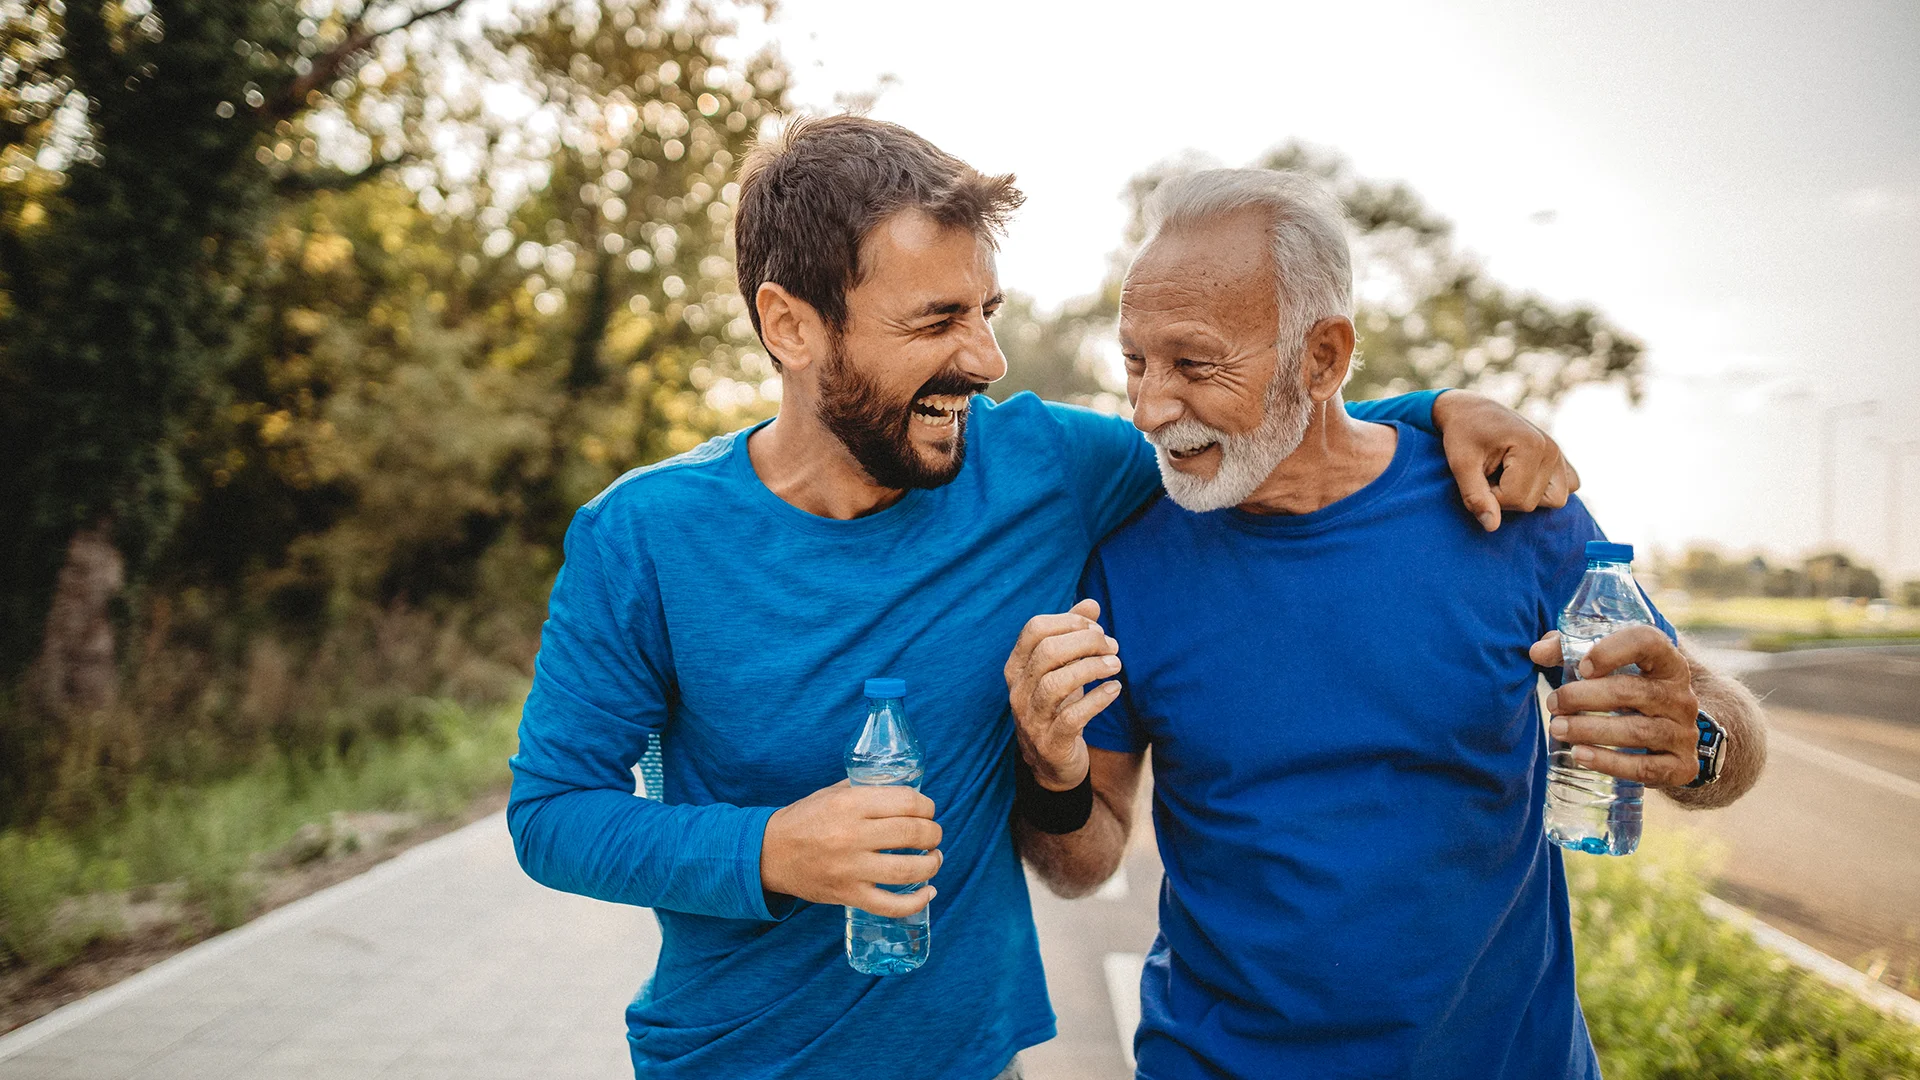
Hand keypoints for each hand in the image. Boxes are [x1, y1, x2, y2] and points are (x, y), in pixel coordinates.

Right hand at [759, 780, 941, 916]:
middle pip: (912, 834)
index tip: (928, 811)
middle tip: (933, 835)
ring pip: (908, 870)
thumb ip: (868, 789)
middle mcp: (852, 835)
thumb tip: (906, 790)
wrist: (770, 853)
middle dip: (933, 834)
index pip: (906, 802)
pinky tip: (928, 892)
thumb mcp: (833, 793)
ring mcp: (850, 869)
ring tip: (934, 859)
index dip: (927, 806)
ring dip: (932, 864)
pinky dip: (916, 901)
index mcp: (850, 804)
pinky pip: (891, 905)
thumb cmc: (805, 819)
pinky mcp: (848, 895)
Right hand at [1004, 598, 1122, 790]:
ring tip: (1115, 665)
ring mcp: (1031, 718)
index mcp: (1016, 667)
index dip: (1068, 621)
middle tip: (1112, 646)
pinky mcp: (1051, 743)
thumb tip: (1091, 603)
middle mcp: (1018, 691)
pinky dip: (1097, 699)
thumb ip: (1073, 635)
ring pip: (1056, 683)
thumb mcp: (1062, 669)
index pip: (1034, 629)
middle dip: (1085, 642)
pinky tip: (1114, 689)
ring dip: (1091, 668)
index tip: (1096, 628)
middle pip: (1047, 652)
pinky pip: (1072, 717)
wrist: (1052, 763)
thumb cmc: (1058, 706)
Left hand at [1433, 390, 1579, 531]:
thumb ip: (1475, 496)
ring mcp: (1560, 455)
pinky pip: (1566, 488)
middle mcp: (1552, 450)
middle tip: (1489, 473)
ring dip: (1524, 495)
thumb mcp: (1461, 465)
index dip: (1490, 496)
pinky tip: (1522, 476)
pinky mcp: (1561, 461)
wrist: (1471, 411)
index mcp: (1532, 445)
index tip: (1478, 476)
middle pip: (1532, 503)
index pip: (1516, 499)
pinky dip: (1544, 489)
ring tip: (1505, 475)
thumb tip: (1492, 527)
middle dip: (1504, 497)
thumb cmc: (1463, 435)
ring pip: (1554, 501)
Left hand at [1531, 628, 1700, 787]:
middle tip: (1553, 703)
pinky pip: (1645, 768)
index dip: (1613, 650)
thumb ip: (1571, 651)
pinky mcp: (1681, 767)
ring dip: (1591, 729)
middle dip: (1585, 697)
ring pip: (1638, 731)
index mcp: (1667, 663)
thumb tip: (1537, 652)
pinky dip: (1610, 763)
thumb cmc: (1629, 692)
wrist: (1670, 739)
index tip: (1581, 666)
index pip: (1648, 642)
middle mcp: (1682, 696)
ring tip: (1556, 728)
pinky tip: (1579, 755)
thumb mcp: (1607, 666)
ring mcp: (1685, 733)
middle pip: (1633, 691)